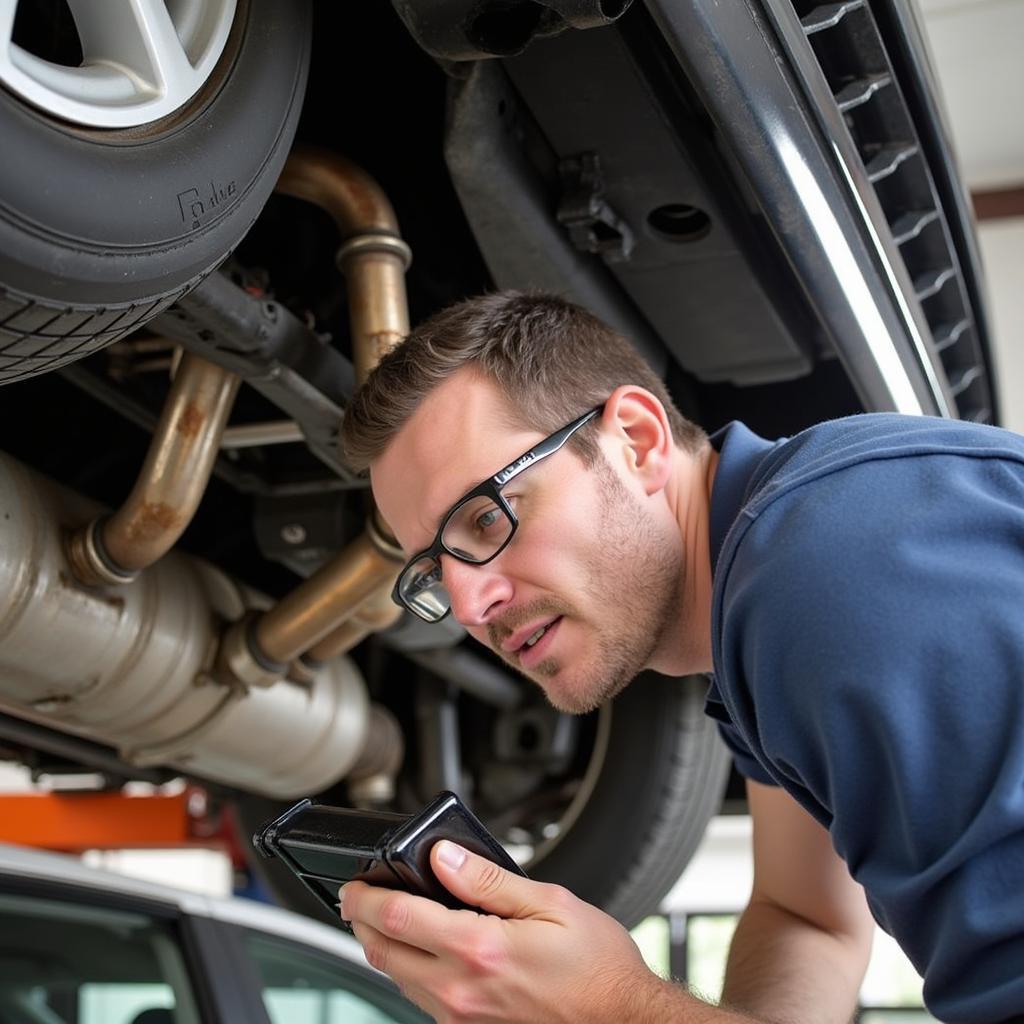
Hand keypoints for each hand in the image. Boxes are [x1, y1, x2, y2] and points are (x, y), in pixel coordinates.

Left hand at [340, 840, 661, 1022]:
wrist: (622, 1022)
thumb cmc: (597, 968)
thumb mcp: (549, 905)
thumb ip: (487, 880)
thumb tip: (443, 856)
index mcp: (478, 951)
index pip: (397, 918)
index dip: (365, 896)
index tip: (353, 884)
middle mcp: (461, 991)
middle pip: (382, 953)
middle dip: (362, 922)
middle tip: (357, 898)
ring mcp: (462, 1019)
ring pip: (399, 980)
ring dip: (384, 948)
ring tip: (388, 919)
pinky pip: (424, 1001)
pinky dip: (412, 973)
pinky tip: (425, 953)